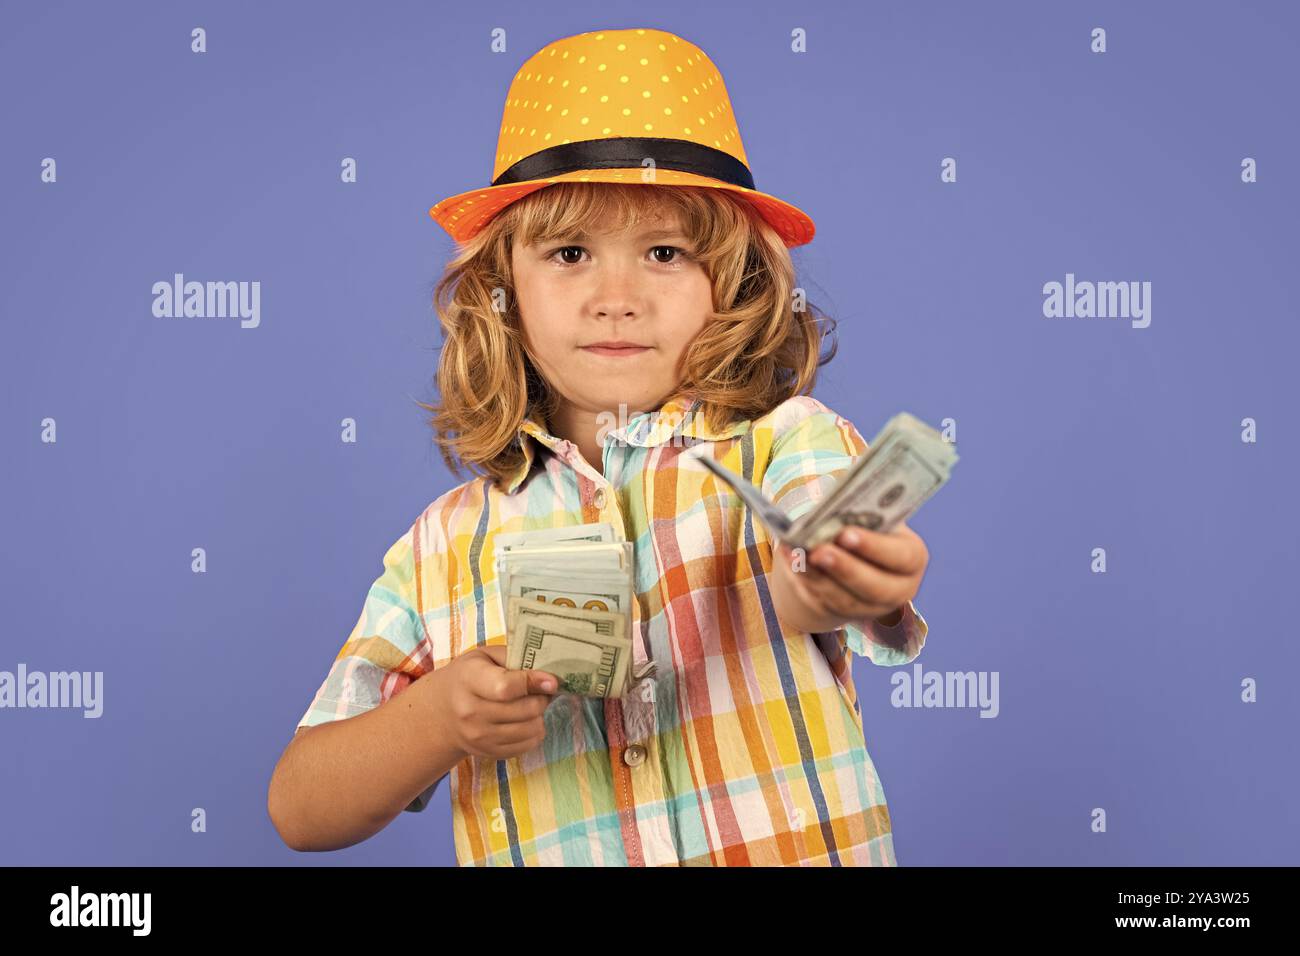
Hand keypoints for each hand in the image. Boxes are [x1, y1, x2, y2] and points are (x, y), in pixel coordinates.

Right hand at [432, 644, 558, 759]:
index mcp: (469, 680)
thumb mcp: (484, 656)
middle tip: (541, 690)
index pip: (505, 687)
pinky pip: (527, 745)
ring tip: (532, 704)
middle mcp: (471, 712)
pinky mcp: (489, 753)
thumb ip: (514, 658)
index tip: (552, 681)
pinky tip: (525, 720)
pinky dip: (534, 731)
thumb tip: (547, 677)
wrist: (443, 712)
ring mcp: (479, 736)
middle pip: (524, 710)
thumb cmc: (469, 677)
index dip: (533, 683)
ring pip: (530, 729)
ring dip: (540, 715)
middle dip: (542, 698)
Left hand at [772, 520, 928, 629]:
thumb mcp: (871, 516)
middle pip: (874, 587)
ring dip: (817, 575)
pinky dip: (804, 577)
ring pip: (844, 598)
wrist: (854, 554)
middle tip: (818, 551)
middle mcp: (898, 589)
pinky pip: (822, 600)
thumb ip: (857, 515)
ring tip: (797, 553)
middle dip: (844, 568)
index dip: (873, 547)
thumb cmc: (867, 525)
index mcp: (912, 558)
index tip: (846, 533)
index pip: (901, 556)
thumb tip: (829, 514)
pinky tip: (789, 558)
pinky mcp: (843, 614)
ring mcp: (871, 607)